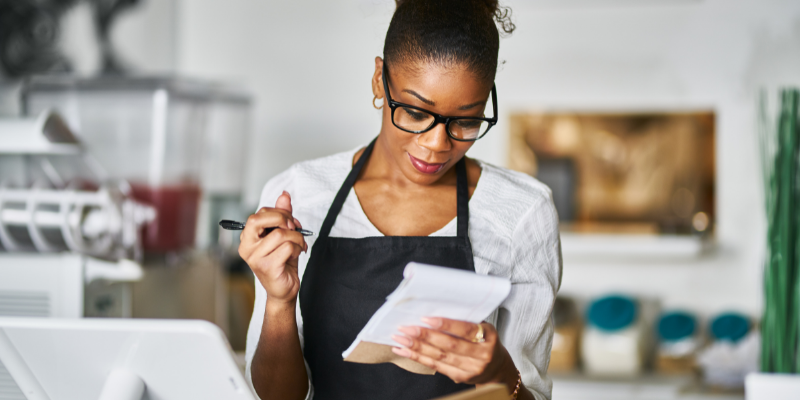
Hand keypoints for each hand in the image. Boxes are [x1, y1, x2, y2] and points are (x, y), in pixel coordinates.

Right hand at [238, 191, 307, 304]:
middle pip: (260, 218)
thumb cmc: (282, 262)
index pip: (259, 214)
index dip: (278, 213)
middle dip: (283, 218)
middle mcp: (247, 247)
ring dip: (297, 237)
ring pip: (280, 234)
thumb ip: (282, 215)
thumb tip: (284, 195)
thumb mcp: (283, 235)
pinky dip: (298, 248)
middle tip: (294, 227)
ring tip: (299, 245)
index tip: (290, 221)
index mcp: (247, 237)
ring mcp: (255, 258)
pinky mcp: (267, 266)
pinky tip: (297, 254)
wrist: (284, 289)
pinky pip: (288, 247)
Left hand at [390, 318, 517, 387]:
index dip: (445, 324)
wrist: (497, 368)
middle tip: (406, 328)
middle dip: (425, 336)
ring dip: (417, 348)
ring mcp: (471, 368)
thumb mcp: (484, 328)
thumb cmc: (485, 342)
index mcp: (488, 337)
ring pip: (440, 357)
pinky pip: (436, 366)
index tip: (426, 318)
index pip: (465, 330)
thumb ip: (465, 320)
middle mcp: (481, 355)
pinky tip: (405, 351)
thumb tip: (435, 309)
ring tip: (401, 339)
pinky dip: (418, 358)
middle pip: (449, 345)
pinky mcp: (460, 377)